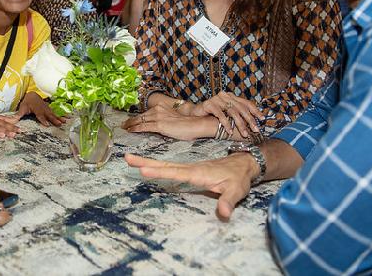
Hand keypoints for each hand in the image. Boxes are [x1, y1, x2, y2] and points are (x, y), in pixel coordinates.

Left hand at [11, 92, 66, 126]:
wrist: (32, 95)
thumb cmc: (26, 103)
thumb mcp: (21, 108)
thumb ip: (17, 115)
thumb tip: (10, 121)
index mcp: (36, 109)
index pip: (40, 115)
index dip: (43, 119)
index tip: (47, 125)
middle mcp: (43, 109)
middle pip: (49, 115)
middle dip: (54, 119)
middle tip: (58, 124)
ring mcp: (48, 108)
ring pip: (54, 114)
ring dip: (60, 118)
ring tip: (65, 122)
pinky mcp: (51, 109)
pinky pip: (57, 113)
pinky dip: (63, 115)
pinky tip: (68, 118)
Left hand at [122, 106, 212, 139]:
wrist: (196, 124)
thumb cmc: (187, 123)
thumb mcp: (173, 118)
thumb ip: (164, 120)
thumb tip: (157, 125)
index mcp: (161, 107)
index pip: (146, 112)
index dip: (137, 117)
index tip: (130, 121)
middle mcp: (158, 109)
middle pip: (141, 116)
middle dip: (131, 121)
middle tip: (124, 125)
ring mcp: (158, 117)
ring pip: (140, 120)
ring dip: (131, 125)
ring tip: (125, 128)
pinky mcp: (160, 125)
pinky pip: (144, 127)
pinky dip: (136, 129)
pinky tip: (130, 131)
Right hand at [125, 153, 256, 219]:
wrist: (244, 164)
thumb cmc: (239, 178)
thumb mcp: (237, 191)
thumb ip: (228, 202)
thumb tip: (222, 214)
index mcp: (198, 172)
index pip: (175, 173)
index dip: (159, 173)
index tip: (143, 171)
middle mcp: (190, 168)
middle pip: (164, 165)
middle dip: (145, 162)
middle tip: (127, 158)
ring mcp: (189, 168)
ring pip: (165, 165)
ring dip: (147, 162)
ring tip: (130, 160)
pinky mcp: (189, 170)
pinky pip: (170, 167)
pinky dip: (156, 166)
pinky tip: (148, 166)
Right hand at [188, 92, 263, 137]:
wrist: (195, 114)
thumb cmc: (213, 116)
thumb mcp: (227, 114)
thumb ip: (237, 115)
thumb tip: (253, 123)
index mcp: (231, 96)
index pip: (246, 102)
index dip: (255, 110)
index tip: (262, 119)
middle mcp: (225, 96)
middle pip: (241, 108)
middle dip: (249, 120)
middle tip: (255, 130)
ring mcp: (216, 99)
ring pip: (232, 111)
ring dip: (239, 124)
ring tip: (244, 133)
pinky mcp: (209, 104)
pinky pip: (220, 115)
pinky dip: (226, 124)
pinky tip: (230, 131)